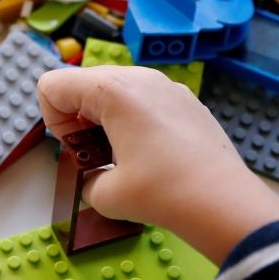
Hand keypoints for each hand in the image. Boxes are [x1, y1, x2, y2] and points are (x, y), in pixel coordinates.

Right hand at [38, 65, 278, 264]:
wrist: (225, 203)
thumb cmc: (164, 193)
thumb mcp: (106, 195)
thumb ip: (86, 178)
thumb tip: (95, 177)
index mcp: (111, 90)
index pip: (53, 85)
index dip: (53, 120)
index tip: (76, 148)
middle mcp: (138, 77)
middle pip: (83, 82)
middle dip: (77, 117)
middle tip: (94, 153)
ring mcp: (166, 85)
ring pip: (115, 87)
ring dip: (105, 116)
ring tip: (122, 154)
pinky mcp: (186, 99)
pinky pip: (144, 96)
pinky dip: (134, 117)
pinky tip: (151, 152)